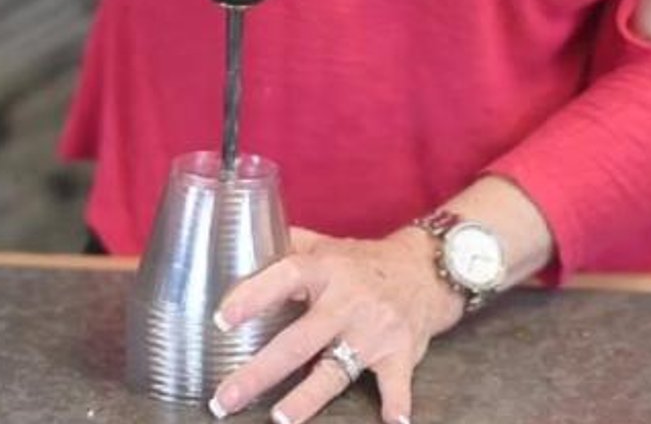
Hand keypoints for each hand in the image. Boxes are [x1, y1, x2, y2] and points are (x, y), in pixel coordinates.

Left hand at [209, 227, 465, 422]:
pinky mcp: (401, 352)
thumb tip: (239, 245)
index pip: (285, 277)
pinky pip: (397, 382)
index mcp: (325, 270)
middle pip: (299, 341)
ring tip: (281, 417)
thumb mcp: (327, 246)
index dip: (253, 297)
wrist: (428, 270)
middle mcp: (348, 302)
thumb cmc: (364, 263)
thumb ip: (288, 247)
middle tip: (226, 398)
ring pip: (336, 369)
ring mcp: (375, 330)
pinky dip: (397, 403)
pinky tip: (393, 421)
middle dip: (260, 372)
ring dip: (308, 396)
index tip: (222, 320)